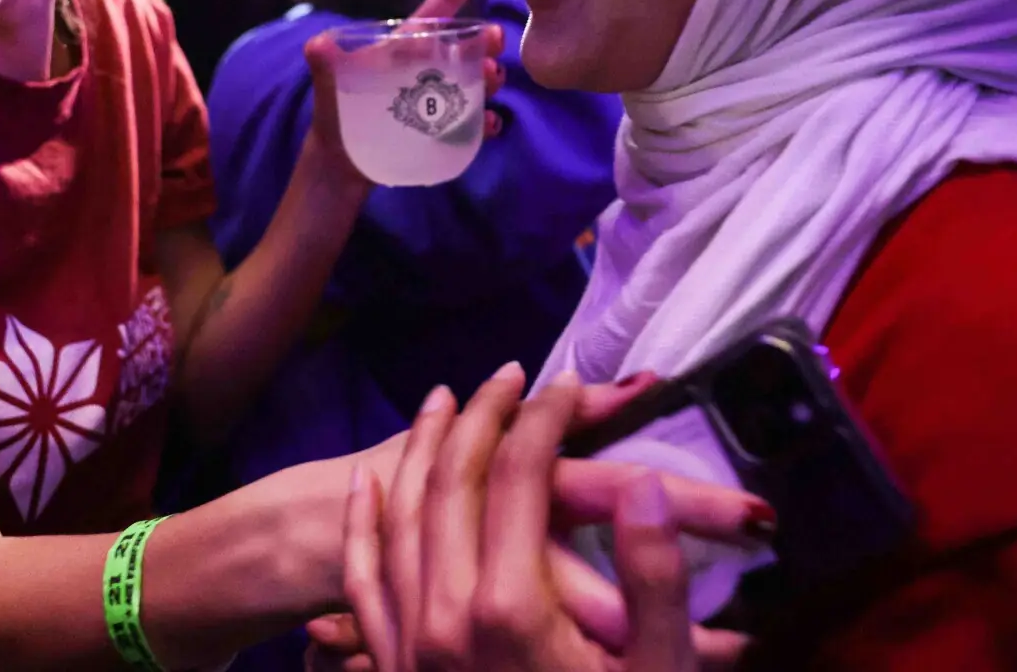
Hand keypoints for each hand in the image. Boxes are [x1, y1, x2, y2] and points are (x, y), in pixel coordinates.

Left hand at [304, 0, 507, 183]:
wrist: (339, 164)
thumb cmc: (335, 114)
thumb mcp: (327, 86)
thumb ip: (324, 64)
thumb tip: (318, 44)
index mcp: (401, 49)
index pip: (431, 13)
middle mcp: (424, 70)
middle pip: (462, 47)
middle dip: (483, 40)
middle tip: (495, 42)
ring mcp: (436, 99)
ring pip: (473, 80)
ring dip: (488, 77)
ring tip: (492, 80)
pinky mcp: (442, 129)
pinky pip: (471, 120)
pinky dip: (485, 120)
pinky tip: (490, 124)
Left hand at [340, 366, 760, 671]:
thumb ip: (654, 578)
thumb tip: (643, 485)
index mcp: (511, 608)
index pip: (524, 475)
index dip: (549, 417)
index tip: (572, 382)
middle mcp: (444, 617)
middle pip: (454, 481)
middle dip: (485, 416)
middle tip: (515, 374)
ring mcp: (407, 645)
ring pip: (400, 517)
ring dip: (422, 450)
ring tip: (448, 398)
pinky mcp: (390, 670)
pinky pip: (363, 578)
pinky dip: (366, 522)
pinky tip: (372, 483)